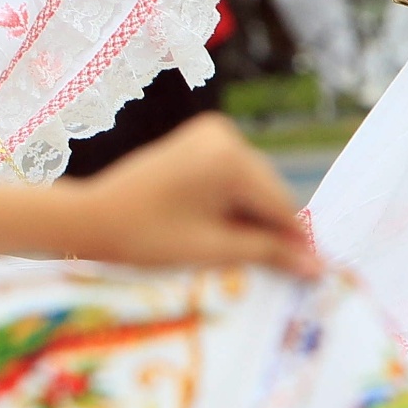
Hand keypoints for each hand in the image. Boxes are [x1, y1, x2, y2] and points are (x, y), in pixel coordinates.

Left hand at [67, 114, 318, 275]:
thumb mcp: (213, 249)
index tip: (314, 274)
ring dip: (249, 216)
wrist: (90, 217)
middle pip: (267, 193)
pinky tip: (215, 225)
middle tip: (270, 270)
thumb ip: (268, 252)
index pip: (280, 206)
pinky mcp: (196, 140)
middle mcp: (224, 135)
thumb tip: (317, 267)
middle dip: (269, 229)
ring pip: (250, 185)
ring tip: (226, 246)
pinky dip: (230, 201)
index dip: (295, 243)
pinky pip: (230, 175)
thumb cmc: (146, 237)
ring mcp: (209, 133)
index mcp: (230, 158)